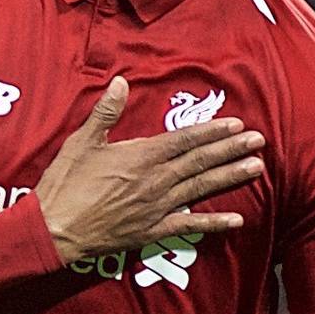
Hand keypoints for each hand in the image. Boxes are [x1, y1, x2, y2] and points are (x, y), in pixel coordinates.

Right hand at [33, 76, 263, 263]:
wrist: (55, 230)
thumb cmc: (66, 184)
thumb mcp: (82, 142)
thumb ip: (106, 112)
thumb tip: (120, 82)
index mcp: (140, 156)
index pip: (184, 140)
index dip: (211, 131)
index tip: (236, 125)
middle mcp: (155, 180)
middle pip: (200, 162)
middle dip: (231, 150)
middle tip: (260, 141)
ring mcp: (157, 207)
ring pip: (201, 189)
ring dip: (230, 177)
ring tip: (256, 168)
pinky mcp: (152, 231)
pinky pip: (189, 226)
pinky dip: (214, 223)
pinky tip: (236, 219)